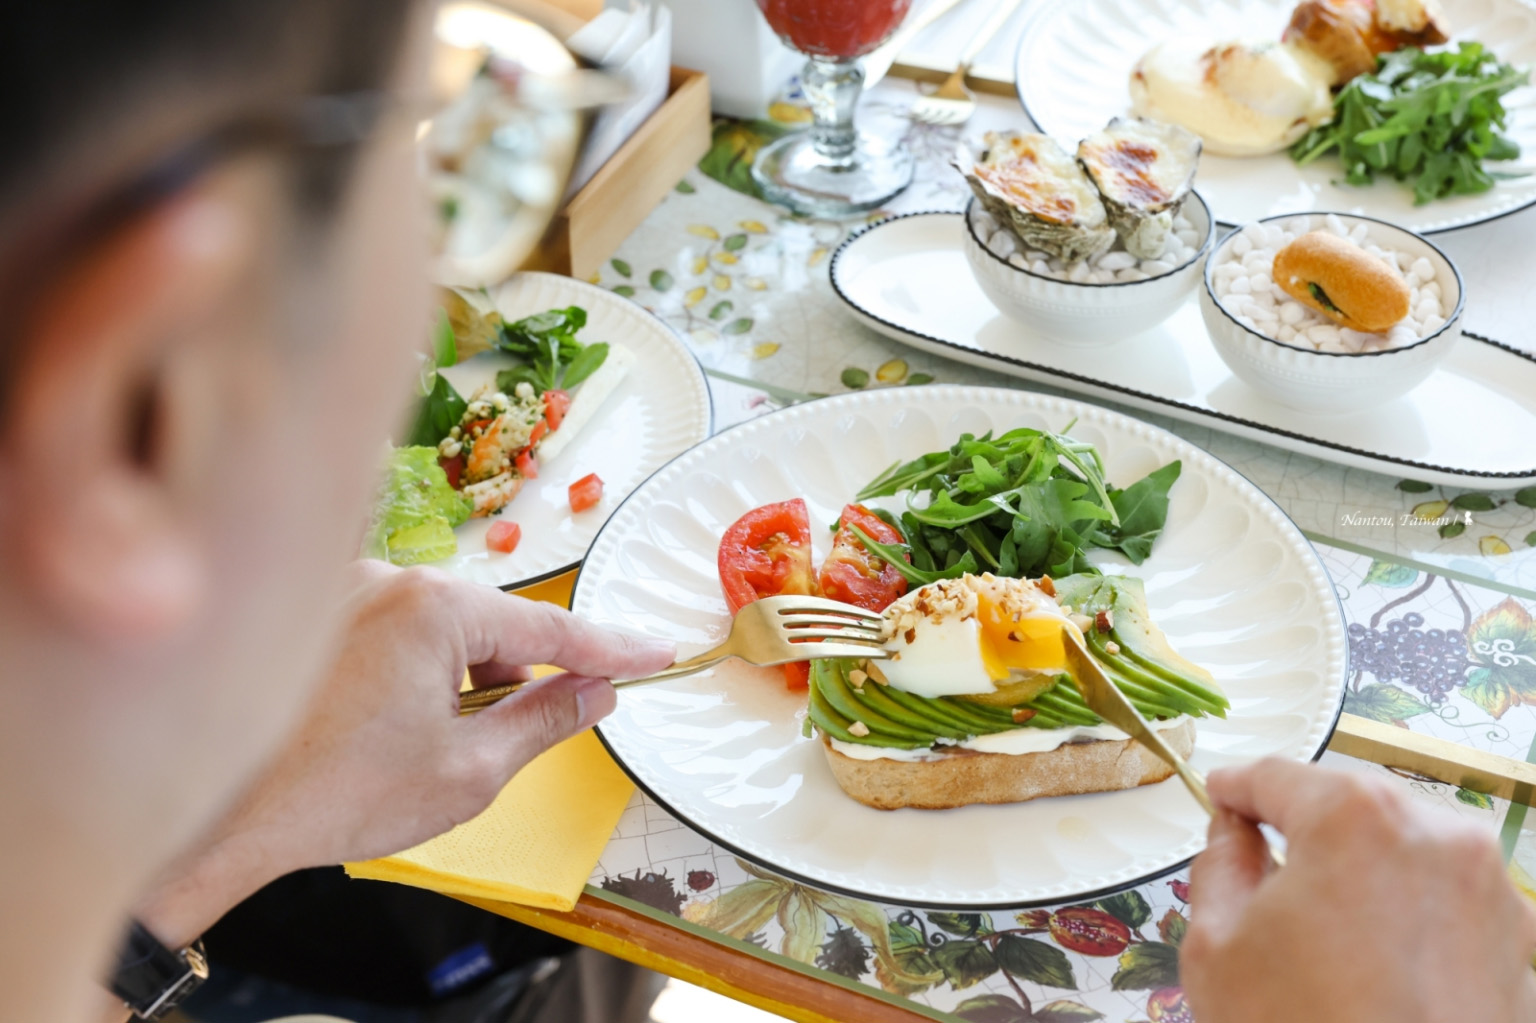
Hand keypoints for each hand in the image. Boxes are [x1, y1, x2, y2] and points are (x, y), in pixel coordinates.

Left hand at [130, 562, 674, 948]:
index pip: (550, 628)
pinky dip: (406, 674)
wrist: (220, 817)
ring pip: (438, 631)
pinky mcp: (311, 612)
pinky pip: (390, 632)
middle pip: (490, 627)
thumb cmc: (334, 794)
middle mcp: (386, 579)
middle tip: (497, 746)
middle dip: (507, 685)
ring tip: (417, 750)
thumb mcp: (469, 770)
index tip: (655, 653)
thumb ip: (547, 720)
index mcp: (434, 607)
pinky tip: (379, 728)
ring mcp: (342, 590)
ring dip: (452, 682)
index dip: (611, 649)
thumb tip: (595, 693)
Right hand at [1181, 759, 1535, 1022]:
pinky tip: (1370, 958)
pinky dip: (1404, 907)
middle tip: (1259, 865)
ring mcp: (1488, 886)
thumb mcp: (1217, 947)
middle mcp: (1436, 833)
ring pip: (1400, 843)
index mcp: (1354, 818)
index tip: (1220, 799)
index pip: (1277, 775)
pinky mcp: (1516, 939)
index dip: (1235, 787)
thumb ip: (1218, 864)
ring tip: (1317, 925)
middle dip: (1302, 824)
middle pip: (1347, 800)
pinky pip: (1443, 894)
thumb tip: (1232, 834)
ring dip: (1357, 864)